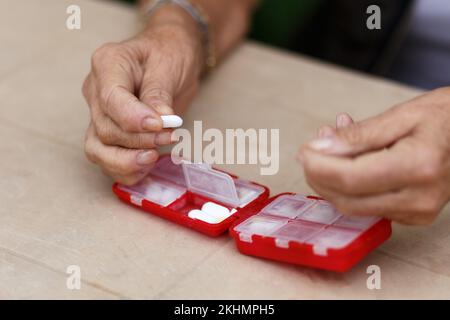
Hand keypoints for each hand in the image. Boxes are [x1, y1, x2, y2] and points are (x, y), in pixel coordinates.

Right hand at [82, 6, 202, 184]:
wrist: (170, 55)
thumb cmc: (169, 53)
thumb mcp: (170, 64)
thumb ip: (160, 92)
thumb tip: (159, 121)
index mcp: (107, 64)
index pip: (111, 99)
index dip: (134, 120)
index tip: (160, 126)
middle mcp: (95, 90)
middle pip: (106, 128)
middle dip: (139, 141)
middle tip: (171, 136)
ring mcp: (98, 113)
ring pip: (98, 150)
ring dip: (127, 161)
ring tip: (155, 157)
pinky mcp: (107, 132)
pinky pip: (107, 160)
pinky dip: (126, 170)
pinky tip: (147, 166)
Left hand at [298, 88, 449, 224]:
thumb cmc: (445, 118)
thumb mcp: (401, 115)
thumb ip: (358, 135)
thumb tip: (319, 148)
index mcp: (417, 167)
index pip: (349, 179)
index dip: (317, 167)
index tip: (304, 150)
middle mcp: (418, 198)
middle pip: (346, 199)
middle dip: (319, 176)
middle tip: (311, 149)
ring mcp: (417, 212)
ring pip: (352, 206)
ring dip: (331, 180)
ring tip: (329, 146)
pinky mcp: (412, 215)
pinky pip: (367, 205)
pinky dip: (349, 184)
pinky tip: (349, 158)